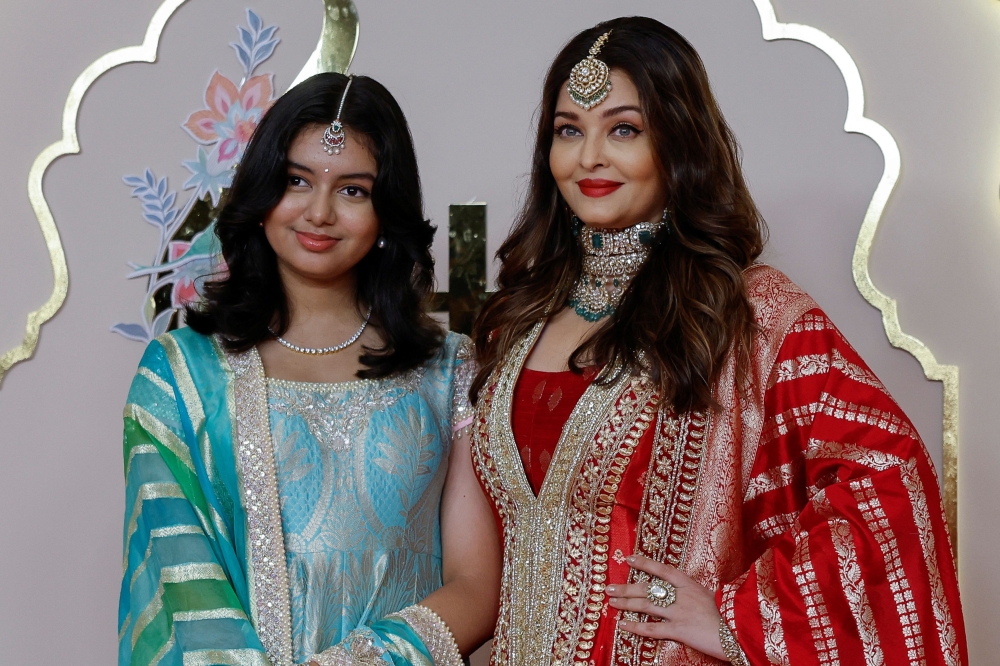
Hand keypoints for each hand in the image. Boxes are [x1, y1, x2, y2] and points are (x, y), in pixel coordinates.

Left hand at [606, 555, 726, 660]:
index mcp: (691, 584)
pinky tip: (623, 624)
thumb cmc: (733, 613)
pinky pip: (652, 628)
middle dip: (626, 587)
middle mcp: (682, 595)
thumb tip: (690, 591)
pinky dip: (635, 626)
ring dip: (626, 603)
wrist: (741, 631)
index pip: (663, 570)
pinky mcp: (679, 630)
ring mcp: (679, 612)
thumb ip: (699, 593)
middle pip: (648, 588)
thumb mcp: (717, 596)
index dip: (645, 563)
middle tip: (609, 587)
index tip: (629, 558)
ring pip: (645, 605)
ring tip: (611, 602)